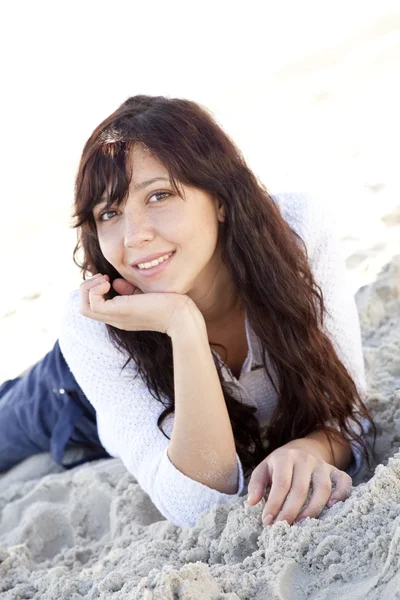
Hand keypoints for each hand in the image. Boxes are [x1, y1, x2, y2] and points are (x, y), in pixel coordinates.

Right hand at [79, 273, 196, 335]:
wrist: (181, 316)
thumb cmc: (170, 305)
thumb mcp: (145, 294)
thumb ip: (129, 290)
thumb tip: (114, 282)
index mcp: (121, 315)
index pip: (94, 307)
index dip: (95, 289)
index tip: (109, 277)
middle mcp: (115, 318)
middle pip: (84, 308)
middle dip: (87, 287)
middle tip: (103, 276)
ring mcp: (115, 317)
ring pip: (83, 307)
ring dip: (88, 287)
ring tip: (104, 278)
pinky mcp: (118, 312)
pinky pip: (92, 303)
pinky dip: (94, 289)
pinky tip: (109, 281)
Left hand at [246, 440, 352, 525]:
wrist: (301, 450)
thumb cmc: (279, 466)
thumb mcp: (264, 469)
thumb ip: (256, 484)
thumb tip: (252, 502)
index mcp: (286, 457)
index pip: (281, 483)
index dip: (275, 503)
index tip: (267, 521)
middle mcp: (305, 459)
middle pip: (300, 489)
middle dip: (291, 511)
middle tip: (283, 527)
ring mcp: (323, 465)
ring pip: (323, 488)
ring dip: (313, 509)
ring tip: (303, 524)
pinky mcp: (336, 471)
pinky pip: (344, 482)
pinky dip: (342, 495)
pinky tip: (332, 508)